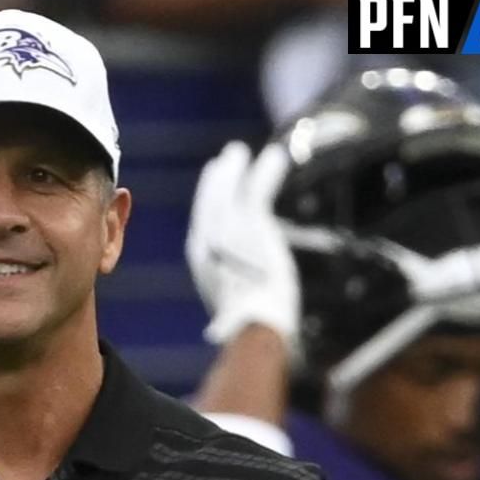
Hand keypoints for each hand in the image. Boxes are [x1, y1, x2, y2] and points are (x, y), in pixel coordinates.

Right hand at [187, 140, 301, 357]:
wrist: (254, 323)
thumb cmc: (247, 326)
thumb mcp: (230, 313)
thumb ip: (230, 302)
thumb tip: (224, 327)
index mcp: (202, 259)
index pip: (203, 221)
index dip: (208, 200)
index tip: (212, 184)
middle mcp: (210, 240)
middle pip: (212, 199)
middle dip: (219, 177)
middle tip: (228, 159)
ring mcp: (230, 229)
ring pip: (232, 189)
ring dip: (238, 167)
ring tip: (244, 151)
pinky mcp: (253, 223)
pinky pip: (259, 189)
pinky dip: (267, 171)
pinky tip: (277, 156)